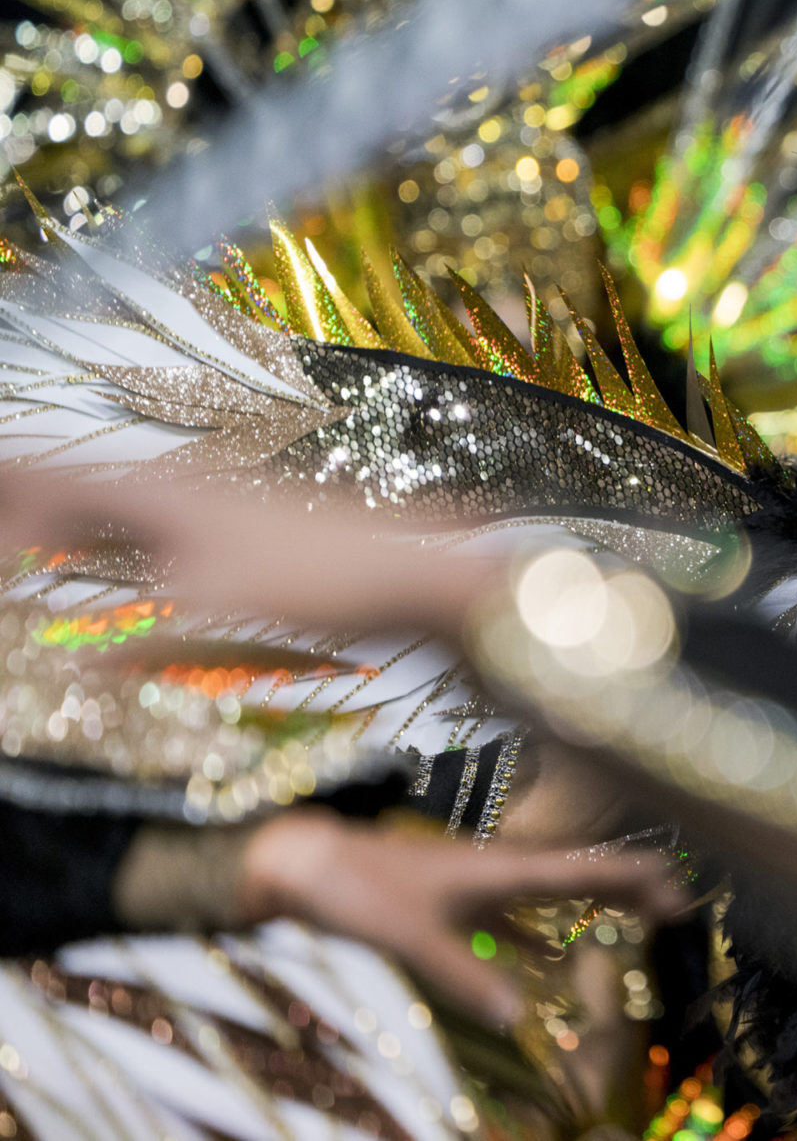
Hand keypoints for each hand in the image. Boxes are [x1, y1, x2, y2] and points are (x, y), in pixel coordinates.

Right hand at [0, 470, 494, 636]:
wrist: (408, 571)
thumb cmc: (318, 580)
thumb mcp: (213, 611)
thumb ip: (132, 635)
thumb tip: (68, 664)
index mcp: (162, 491)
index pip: (53, 479)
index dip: (8, 492)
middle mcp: (182, 485)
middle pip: (78, 486)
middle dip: (24, 504)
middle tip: (0, 534)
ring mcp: (214, 501)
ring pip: (114, 505)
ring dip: (64, 523)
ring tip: (26, 548)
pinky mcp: (239, 528)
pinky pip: (149, 525)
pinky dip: (109, 540)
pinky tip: (108, 565)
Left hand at [236, 810, 688, 1026]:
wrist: (303, 862)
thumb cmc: (356, 888)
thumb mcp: (410, 936)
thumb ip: (464, 974)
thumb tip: (517, 1015)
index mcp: (500, 866)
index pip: (584, 867)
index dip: (634, 877)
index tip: (678, 887)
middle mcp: (499, 867)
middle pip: (583, 873)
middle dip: (632, 885)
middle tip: (681, 904)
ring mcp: (479, 881)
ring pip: (555, 889)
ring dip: (598, 900)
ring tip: (642, 913)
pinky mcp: (456, 898)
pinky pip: (518, 912)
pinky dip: (547, 928)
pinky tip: (556, 950)